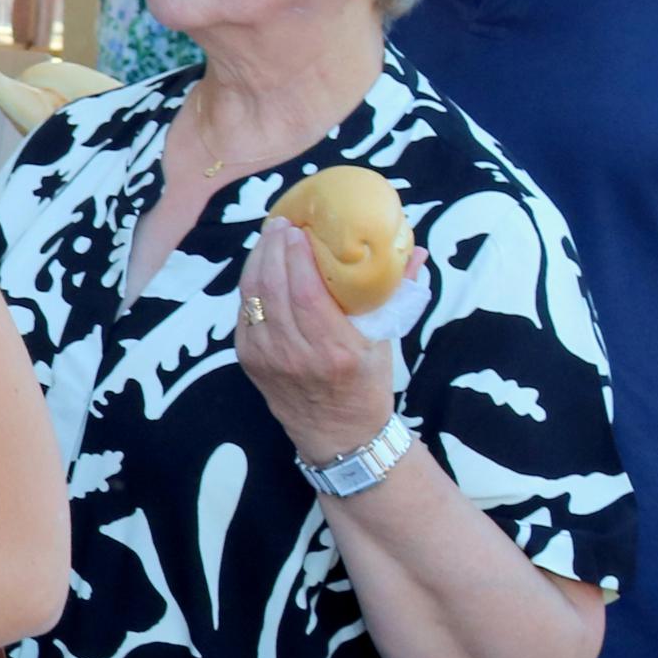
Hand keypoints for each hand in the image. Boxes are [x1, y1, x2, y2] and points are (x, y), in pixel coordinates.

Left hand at [232, 213, 402, 466]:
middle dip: (273, 248)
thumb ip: (397, 294)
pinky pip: (244, 312)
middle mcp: (296, 355)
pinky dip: (251, 284)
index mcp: (335, 350)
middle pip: (273, 289)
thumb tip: (414, 251)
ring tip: (270, 236)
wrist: (338, 434)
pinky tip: (261, 265)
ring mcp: (267, 358)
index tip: (299, 229)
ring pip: (252, 297)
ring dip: (258, 261)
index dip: (296, 257)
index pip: (306, 293)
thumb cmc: (367, 384)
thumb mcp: (387, 342)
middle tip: (281, 223)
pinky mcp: (249, 360)